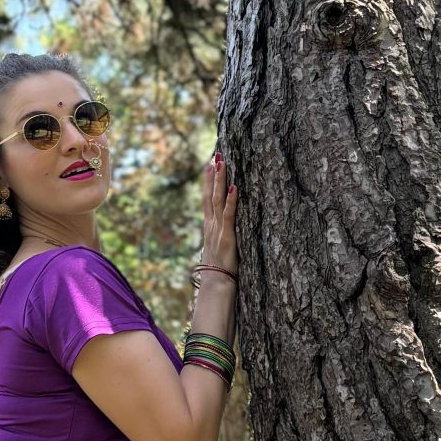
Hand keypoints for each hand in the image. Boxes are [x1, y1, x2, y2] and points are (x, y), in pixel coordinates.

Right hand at [199, 151, 238, 276]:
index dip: (208, 182)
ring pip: (217, 200)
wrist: (216, 285)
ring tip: (221, 163)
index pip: (207, 199)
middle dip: (213, 175)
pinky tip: (233, 187)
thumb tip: (224, 231)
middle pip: (210, 195)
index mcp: (210, 227)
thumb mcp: (220, 248)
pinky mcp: (227, 236)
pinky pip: (228, 215)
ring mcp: (218, 229)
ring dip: (219, 181)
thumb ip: (222, 236)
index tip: (209, 165)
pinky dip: (230, 201)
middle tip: (215, 156)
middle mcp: (211, 225)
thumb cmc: (220, 269)